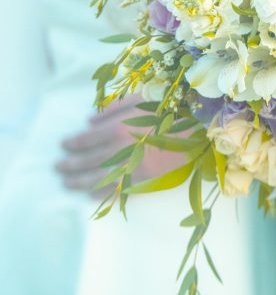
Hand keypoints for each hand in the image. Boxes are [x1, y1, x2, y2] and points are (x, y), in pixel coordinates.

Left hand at [56, 95, 186, 197]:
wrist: (198, 126)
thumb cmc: (168, 106)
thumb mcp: (139, 98)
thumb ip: (112, 109)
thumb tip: (89, 120)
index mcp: (118, 127)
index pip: (87, 139)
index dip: (72, 143)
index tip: (62, 146)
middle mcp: (121, 149)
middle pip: (88, 160)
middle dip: (70, 164)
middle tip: (58, 168)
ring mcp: (132, 167)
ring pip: (98, 178)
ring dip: (79, 182)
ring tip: (66, 183)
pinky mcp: (144, 180)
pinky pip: (117, 191)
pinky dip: (101, 194)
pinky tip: (90, 195)